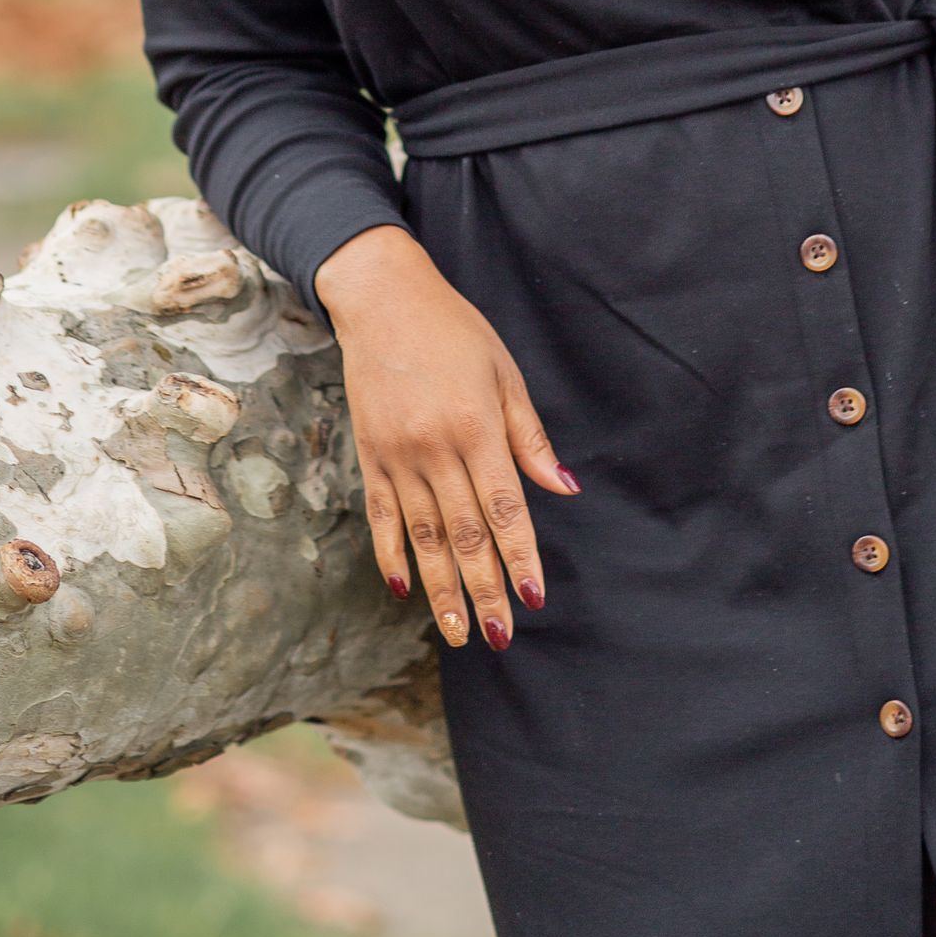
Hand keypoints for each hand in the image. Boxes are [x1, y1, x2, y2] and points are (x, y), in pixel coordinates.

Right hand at [315, 225, 579, 652]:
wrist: (382, 299)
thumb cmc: (454, 331)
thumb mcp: (504, 372)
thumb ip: (530, 437)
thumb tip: (565, 489)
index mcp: (476, 427)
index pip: (505, 508)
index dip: (520, 556)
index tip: (532, 598)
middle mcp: (436, 449)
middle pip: (465, 535)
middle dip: (485, 590)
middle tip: (499, 637)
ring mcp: (398, 456)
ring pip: (423, 537)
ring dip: (442, 589)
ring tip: (457, 633)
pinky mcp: (370, 456)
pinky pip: (382, 517)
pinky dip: (391, 555)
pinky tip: (403, 590)